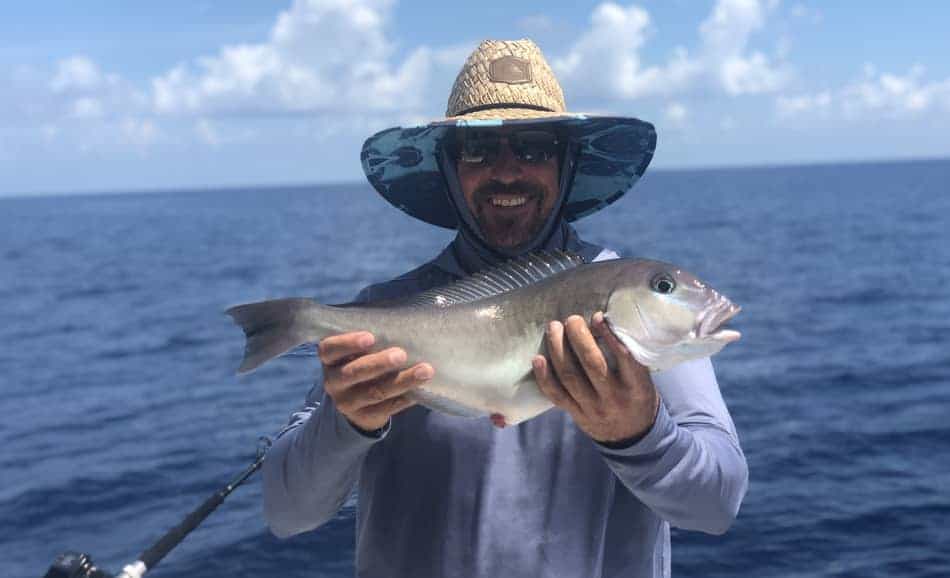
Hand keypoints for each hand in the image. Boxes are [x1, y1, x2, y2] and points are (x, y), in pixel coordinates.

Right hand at [319, 331, 433, 432]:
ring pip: (374, 392)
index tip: (370, 337)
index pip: (330, 349)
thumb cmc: (364, 361)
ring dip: (402, 381)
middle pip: (353, 373)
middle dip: (379, 363)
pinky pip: (386, 409)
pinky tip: (419, 391)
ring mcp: (346, 402)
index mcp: (329, 359)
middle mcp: (333, 381)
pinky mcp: (363, 417)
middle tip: (401, 354)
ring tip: (425, 371)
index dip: (348, 343)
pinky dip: (404, 398)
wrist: (357, 402)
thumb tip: (406, 325)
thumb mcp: (359, 350)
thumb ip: (373, 339)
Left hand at [532, 312, 659, 444]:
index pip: (625, 358)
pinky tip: (538, 358)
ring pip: (570, 377)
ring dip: (558, 349)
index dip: (609, 336)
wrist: (631, 434)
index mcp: (636, 385)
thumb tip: (599, 321)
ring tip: (553, 328)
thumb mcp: (642, 377)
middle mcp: (614, 398)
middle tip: (572, 319)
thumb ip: (626, 355)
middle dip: (579, 338)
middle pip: (592, 364)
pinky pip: (556, 395)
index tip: (597, 317)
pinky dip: (544, 377)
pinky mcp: (576, 414)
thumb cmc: (636, 395)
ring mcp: (593, 408)